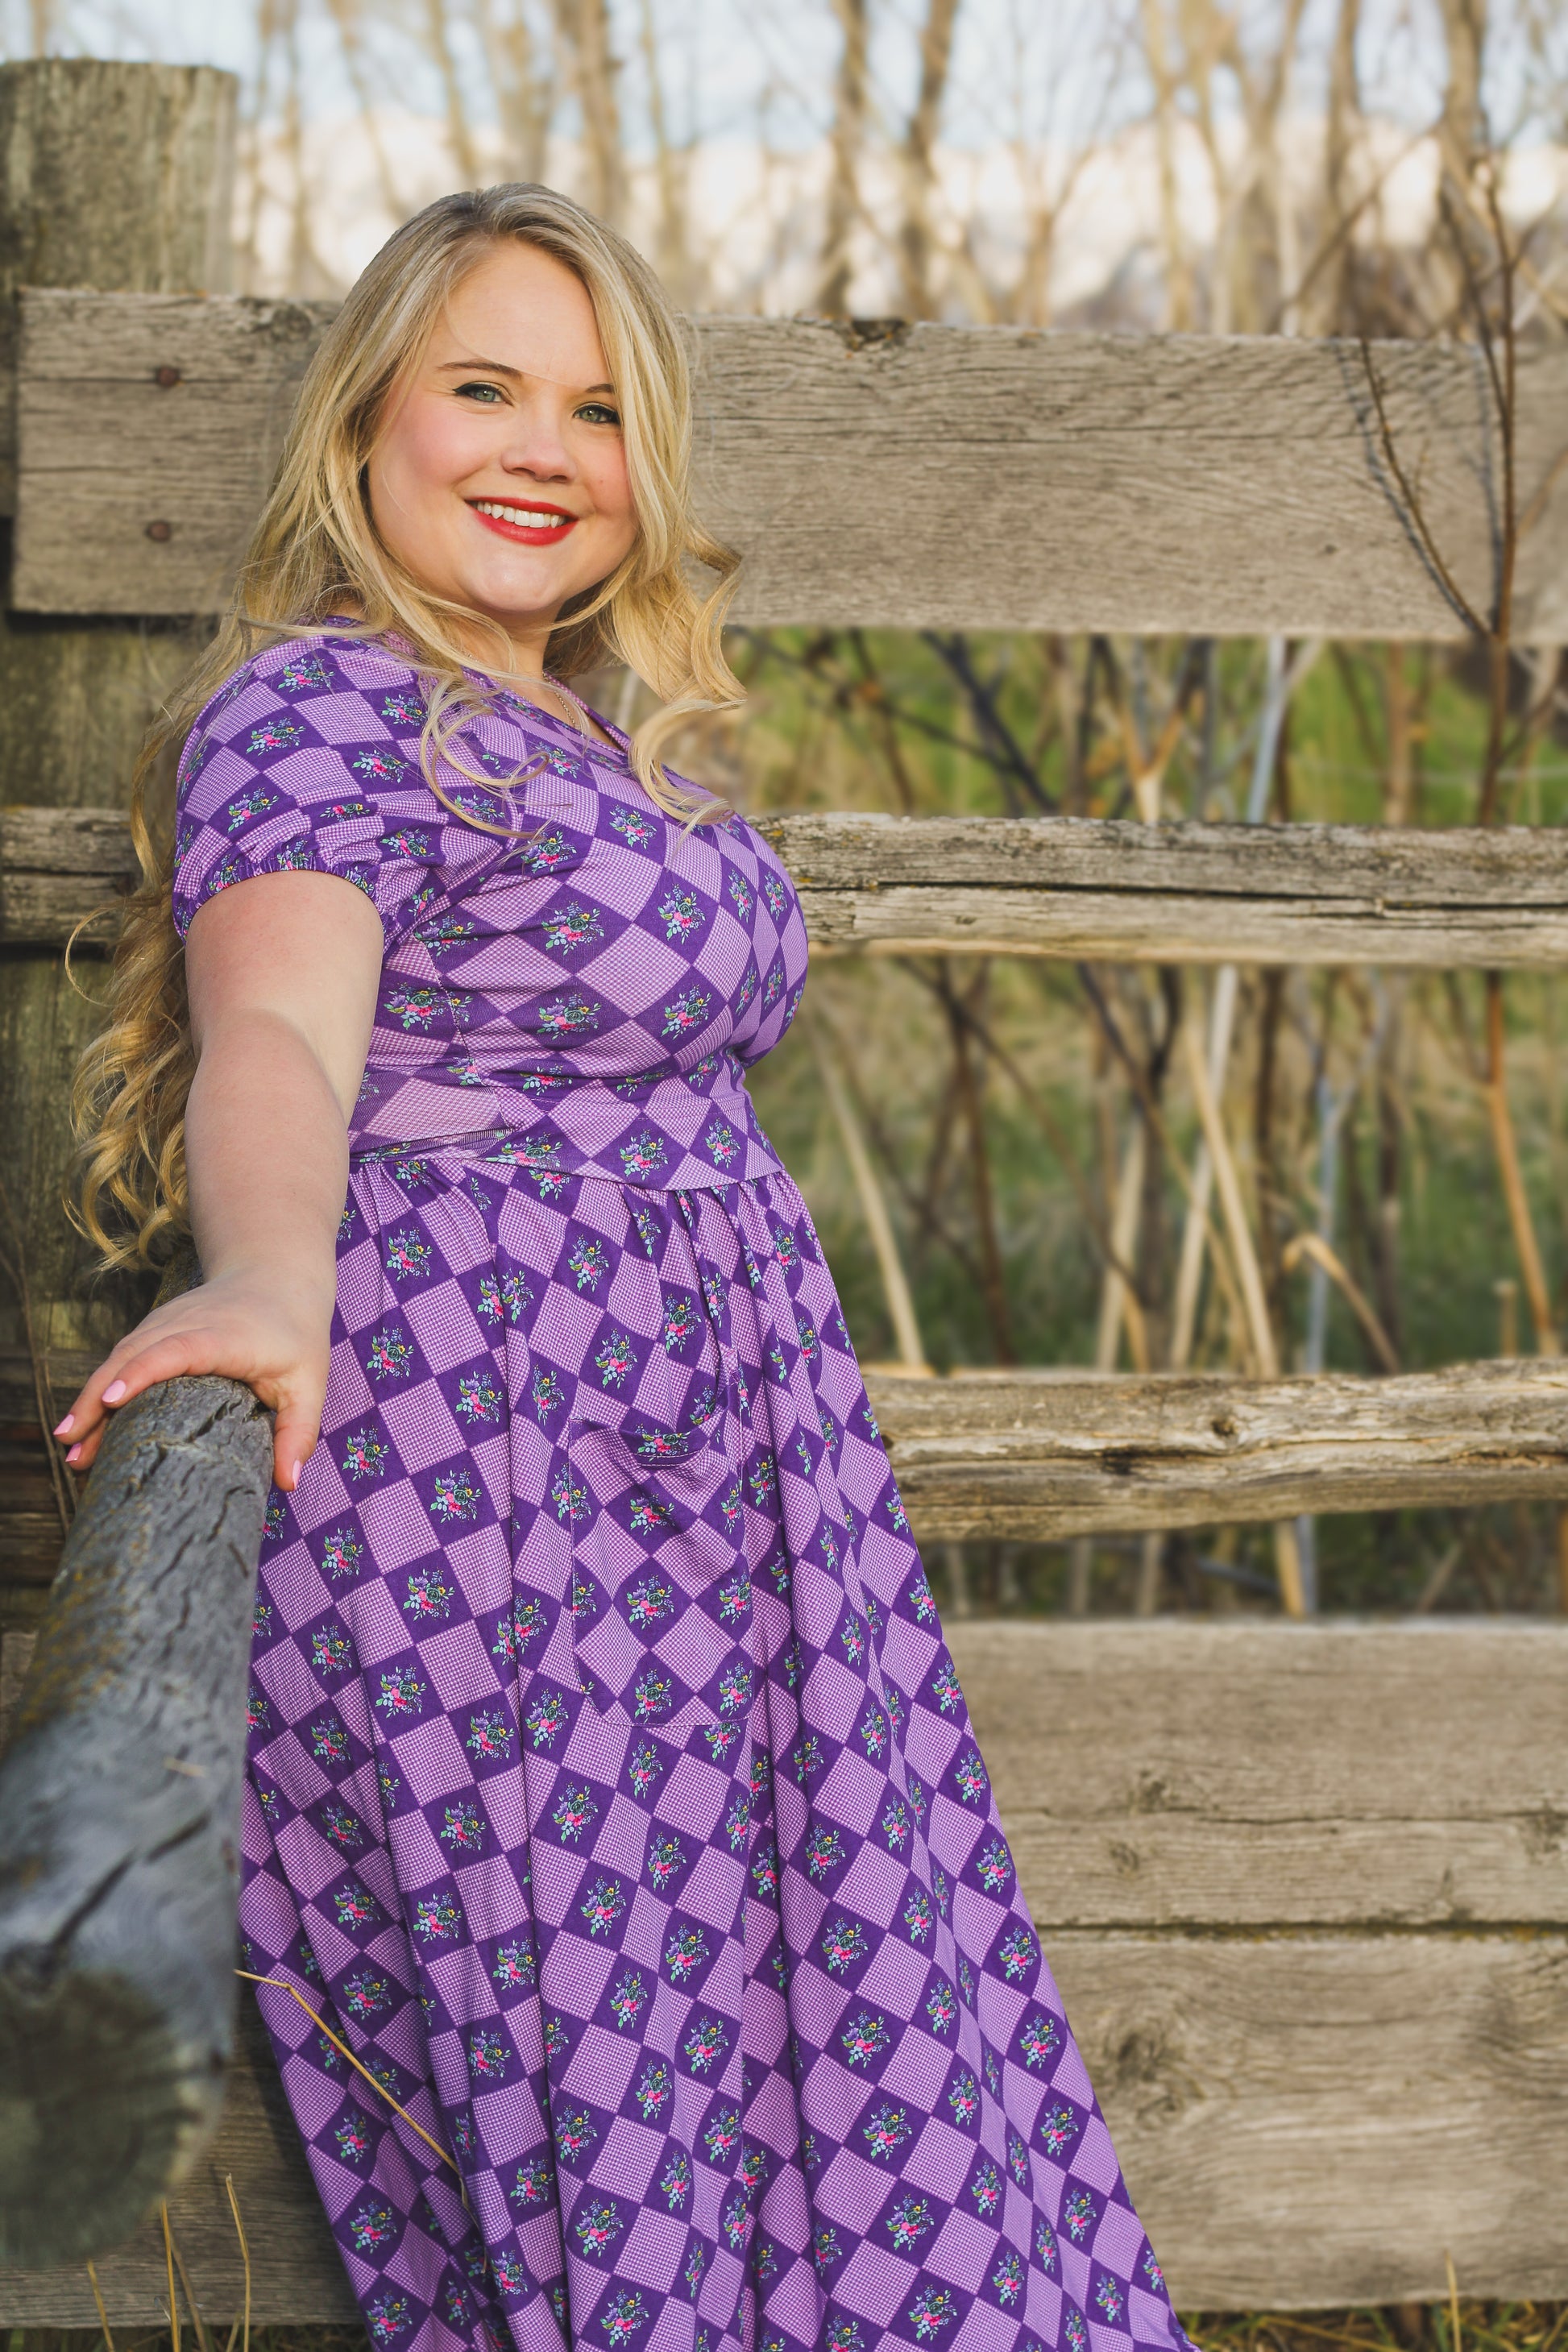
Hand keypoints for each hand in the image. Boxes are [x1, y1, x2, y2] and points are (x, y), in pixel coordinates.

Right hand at [53, 1268, 333, 1492]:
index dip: (141, 1374)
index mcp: (223, 1337)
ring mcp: (164, 1321)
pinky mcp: (154, 1327)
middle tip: (73, 1449)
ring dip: (91, 1398)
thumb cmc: (294, 1335)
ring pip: (119, 1357)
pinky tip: (87, 1423)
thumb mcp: (309, 1383)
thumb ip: (299, 1432)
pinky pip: (121, 1357)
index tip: (111, 1402)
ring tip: (71, 1446)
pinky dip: (101, 1387)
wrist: (276, 1276)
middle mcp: (186, 1323)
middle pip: (132, 1357)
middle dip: (97, 1400)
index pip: (175, 1351)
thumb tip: (289, 1485)